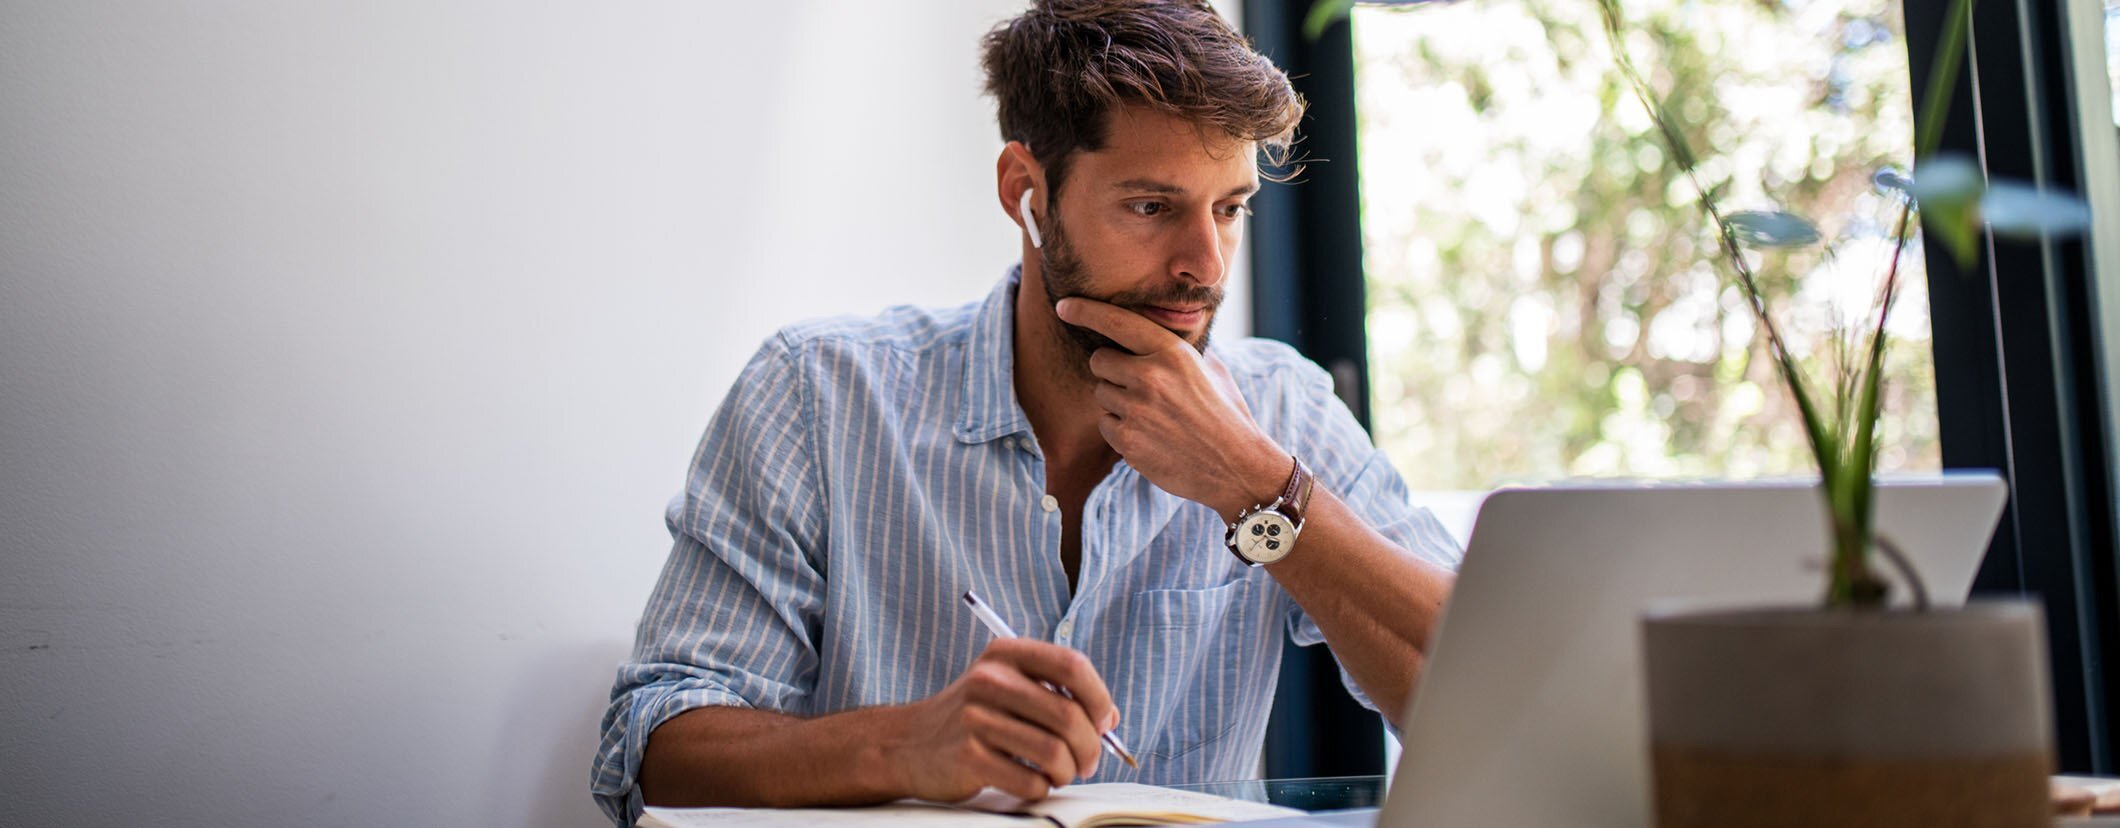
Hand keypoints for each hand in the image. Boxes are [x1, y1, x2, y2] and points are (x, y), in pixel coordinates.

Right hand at [884, 638, 1120, 802]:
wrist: (908, 744)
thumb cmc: (972, 716)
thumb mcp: (1008, 688)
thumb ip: (1057, 694)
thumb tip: (1109, 720)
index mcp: (1006, 654)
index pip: (1072, 665)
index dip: (1098, 697)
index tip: (1102, 722)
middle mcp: (990, 680)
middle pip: (1068, 715)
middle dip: (1089, 746)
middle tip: (1088, 761)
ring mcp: (975, 718)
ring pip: (1054, 752)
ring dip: (1068, 771)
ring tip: (1060, 773)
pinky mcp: (968, 756)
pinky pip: (1029, 781)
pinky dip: (1041, 788)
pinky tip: (1031, 782)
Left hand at [1055, 297, 1287, 518]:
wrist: (1236, 467)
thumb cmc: (1225, 415)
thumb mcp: (1212, 370)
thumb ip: (1180, 351)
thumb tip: (1156, 334)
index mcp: (1172, 353)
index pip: (1117, 322)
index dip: (1085, 311)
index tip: (1064, 305)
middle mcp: (1151, 377)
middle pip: (1099, 360)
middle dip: (1111, 370)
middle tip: (1137, 385)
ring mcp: (1137, 410)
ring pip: (1101, 393)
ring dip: (1117, 402)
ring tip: (1152, 414)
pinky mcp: (1128, 441)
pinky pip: (1105, 424)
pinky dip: (1121, 429)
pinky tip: (1149, 435)